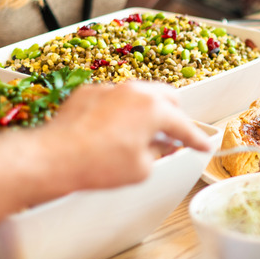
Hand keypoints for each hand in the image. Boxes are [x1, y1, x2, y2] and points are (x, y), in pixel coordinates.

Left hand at [34, 81, 212, 191]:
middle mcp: (135, 91)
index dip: (197, 139)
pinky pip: (114, 97)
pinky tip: (114, 130)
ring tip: (143, 132)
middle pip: (167, 97)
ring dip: (147, 110)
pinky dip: (121, 110)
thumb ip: (159, 154)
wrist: (54, 157)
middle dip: (174, 116)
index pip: (184, 126)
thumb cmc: (97, 165)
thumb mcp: (141, 169)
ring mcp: (110, 88)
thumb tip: (161, 148)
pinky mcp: (89, 92)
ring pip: (140, 93)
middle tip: (173, 135)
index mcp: (154, 108)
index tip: (205, 145)